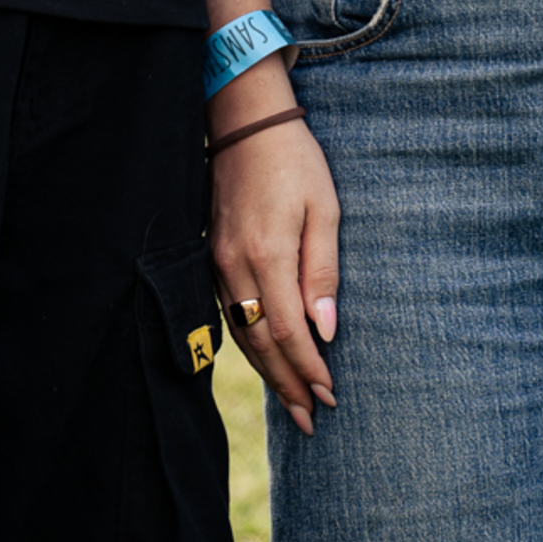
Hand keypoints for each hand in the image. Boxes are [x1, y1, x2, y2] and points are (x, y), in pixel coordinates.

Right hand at [210, 114, 340, 435]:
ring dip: (268, 372)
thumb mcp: (325, 210)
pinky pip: (229, 314)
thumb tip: (327, 332)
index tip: (330, 395)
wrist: (245, 122)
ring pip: (241, 334)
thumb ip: (323, 274)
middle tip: (311, 419)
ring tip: (292, 403)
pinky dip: (249, 344)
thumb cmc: (295, 162)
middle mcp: (235, 266)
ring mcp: (217, 263)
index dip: (309, 369)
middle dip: (287, 385)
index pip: (289, 332)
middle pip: (261, 343)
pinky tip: (265, 358)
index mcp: (267, 255)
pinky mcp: (212, 256)